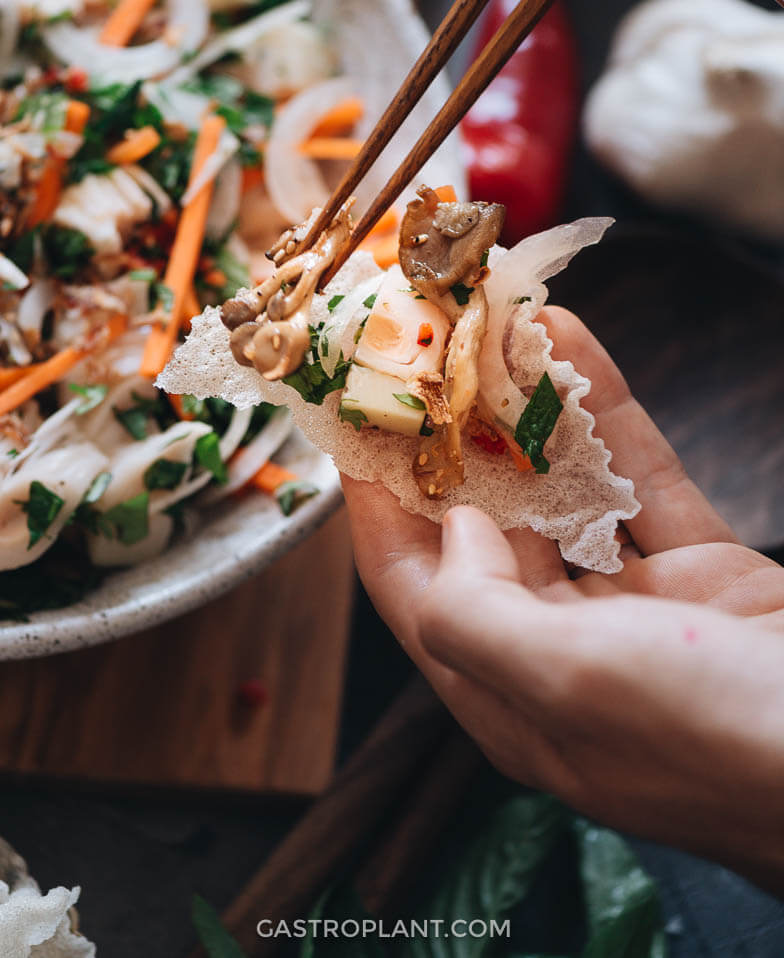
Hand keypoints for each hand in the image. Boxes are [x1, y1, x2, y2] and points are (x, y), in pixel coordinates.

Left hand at [343, 308, 783, 893]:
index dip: (376, 499)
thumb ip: (477, 611)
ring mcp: (634, 609)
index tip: (353, 416)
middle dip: (452, 440)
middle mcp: (560, 649)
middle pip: (483, 528)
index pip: (412, 586)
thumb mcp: (567, 683)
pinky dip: (608, 414)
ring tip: (493, 327)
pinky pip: (640, 479)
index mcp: (508, 695)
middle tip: (426, 354)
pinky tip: (575, 342)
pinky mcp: (700, 572)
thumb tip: (451, 528)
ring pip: (561, 492)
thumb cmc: (713, 738)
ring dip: (529, 412)